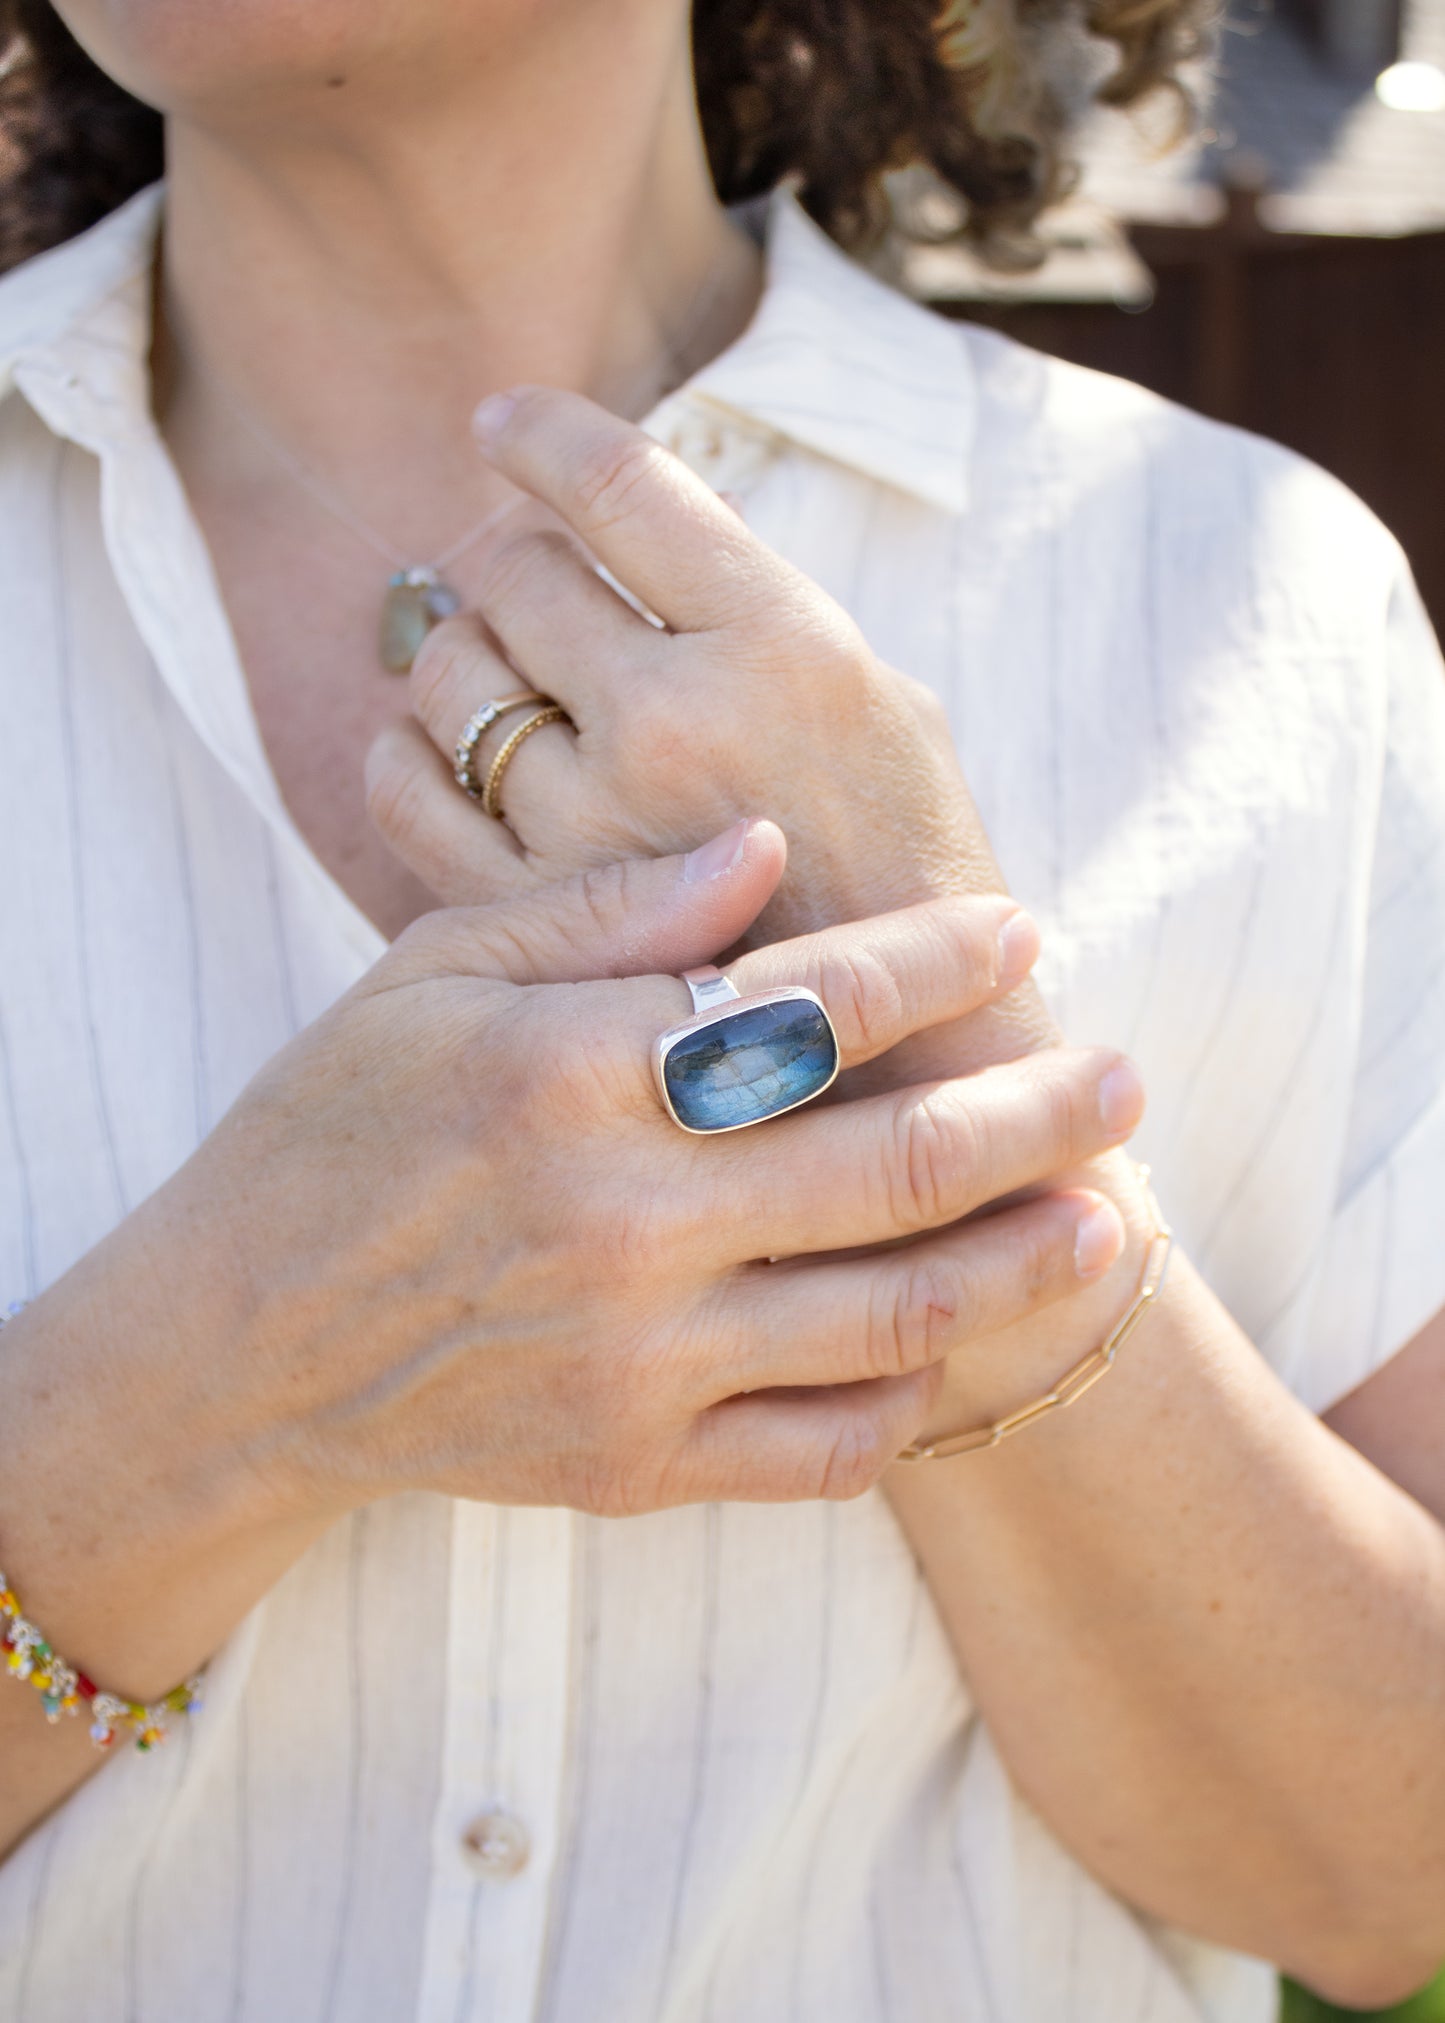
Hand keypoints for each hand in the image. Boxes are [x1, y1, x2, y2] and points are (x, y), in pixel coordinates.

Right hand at [11, 830, 1136, 1553]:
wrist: (238, 1343)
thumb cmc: (330, 1128)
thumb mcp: (430, 973)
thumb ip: (603, 905)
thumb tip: (766, 842)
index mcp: (568, 1075)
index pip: (811, 1006)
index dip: (937, 961)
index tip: (1019, 929)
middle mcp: (618, 1222)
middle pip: (892, 1163)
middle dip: (1035, 1111)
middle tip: (1126, 1079)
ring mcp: (633, 1361)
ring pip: (889, 1317)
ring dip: (1019, 1263)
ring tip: (1105, 1220)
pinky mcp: (634, 1467)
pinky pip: (820, 1450)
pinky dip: (909, 1401)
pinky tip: (960, 1351)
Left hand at [364, 387, 1055, 1078]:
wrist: (915, 1069)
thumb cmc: (911, 878)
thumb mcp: (886, 710)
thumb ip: (762, 614)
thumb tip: (640, 528)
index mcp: (784, 648)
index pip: (621, 483)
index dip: (540, 434)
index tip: (502, 426)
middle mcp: (677, 719)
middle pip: (515, 569)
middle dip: (505, 558)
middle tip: (524, 583)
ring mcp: (594, 823)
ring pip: (452, 674)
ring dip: (461, 655)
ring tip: (501, 678)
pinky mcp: (533, 918)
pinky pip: (409, 793)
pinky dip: (405, 756)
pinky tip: (437, 756)